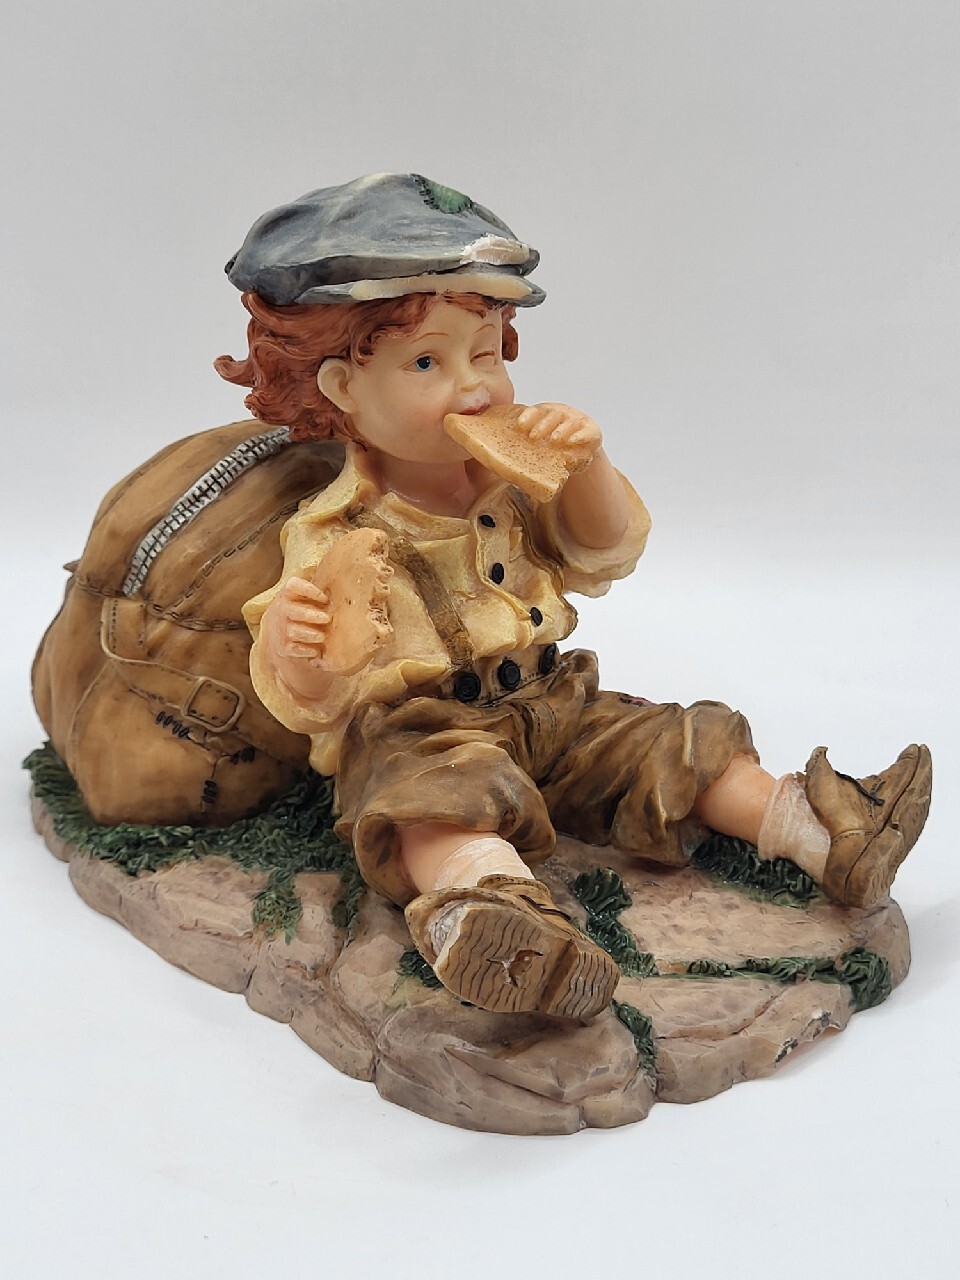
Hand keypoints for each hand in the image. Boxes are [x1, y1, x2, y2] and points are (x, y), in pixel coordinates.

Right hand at [261, 527, 392, 702]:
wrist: (285, 633)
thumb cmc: (310, 609)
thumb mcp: (315, 597)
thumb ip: (333, 589)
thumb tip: (377, 573)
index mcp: (292, 593)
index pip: (294, 586)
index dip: (308, 591)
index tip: (325, 597)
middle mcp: (283, 609)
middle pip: (292, 610)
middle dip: (309, 615)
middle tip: (326, 618)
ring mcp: (282, 629)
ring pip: (293, 631)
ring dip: (308, 634)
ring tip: (321, 636)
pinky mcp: (284, 647)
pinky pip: (293, 649)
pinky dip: (304, 650)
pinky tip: (316, 651)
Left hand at [515, 403, 602, 470]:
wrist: (579, 447)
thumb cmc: (552, 445)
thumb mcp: (539, 443)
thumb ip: (525, 445)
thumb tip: (501, 462)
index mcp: (545, 414)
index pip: (536, 411)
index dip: (528, 416)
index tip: (520, 426)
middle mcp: (562, 414)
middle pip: (552, 415)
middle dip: (542, 425)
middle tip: (533, 437)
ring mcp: (577, 421)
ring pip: (569, 422)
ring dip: (561, 430)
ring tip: (554, 440)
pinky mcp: (592, 432)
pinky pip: (587, 432)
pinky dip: (580, 436)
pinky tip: (573, 441)